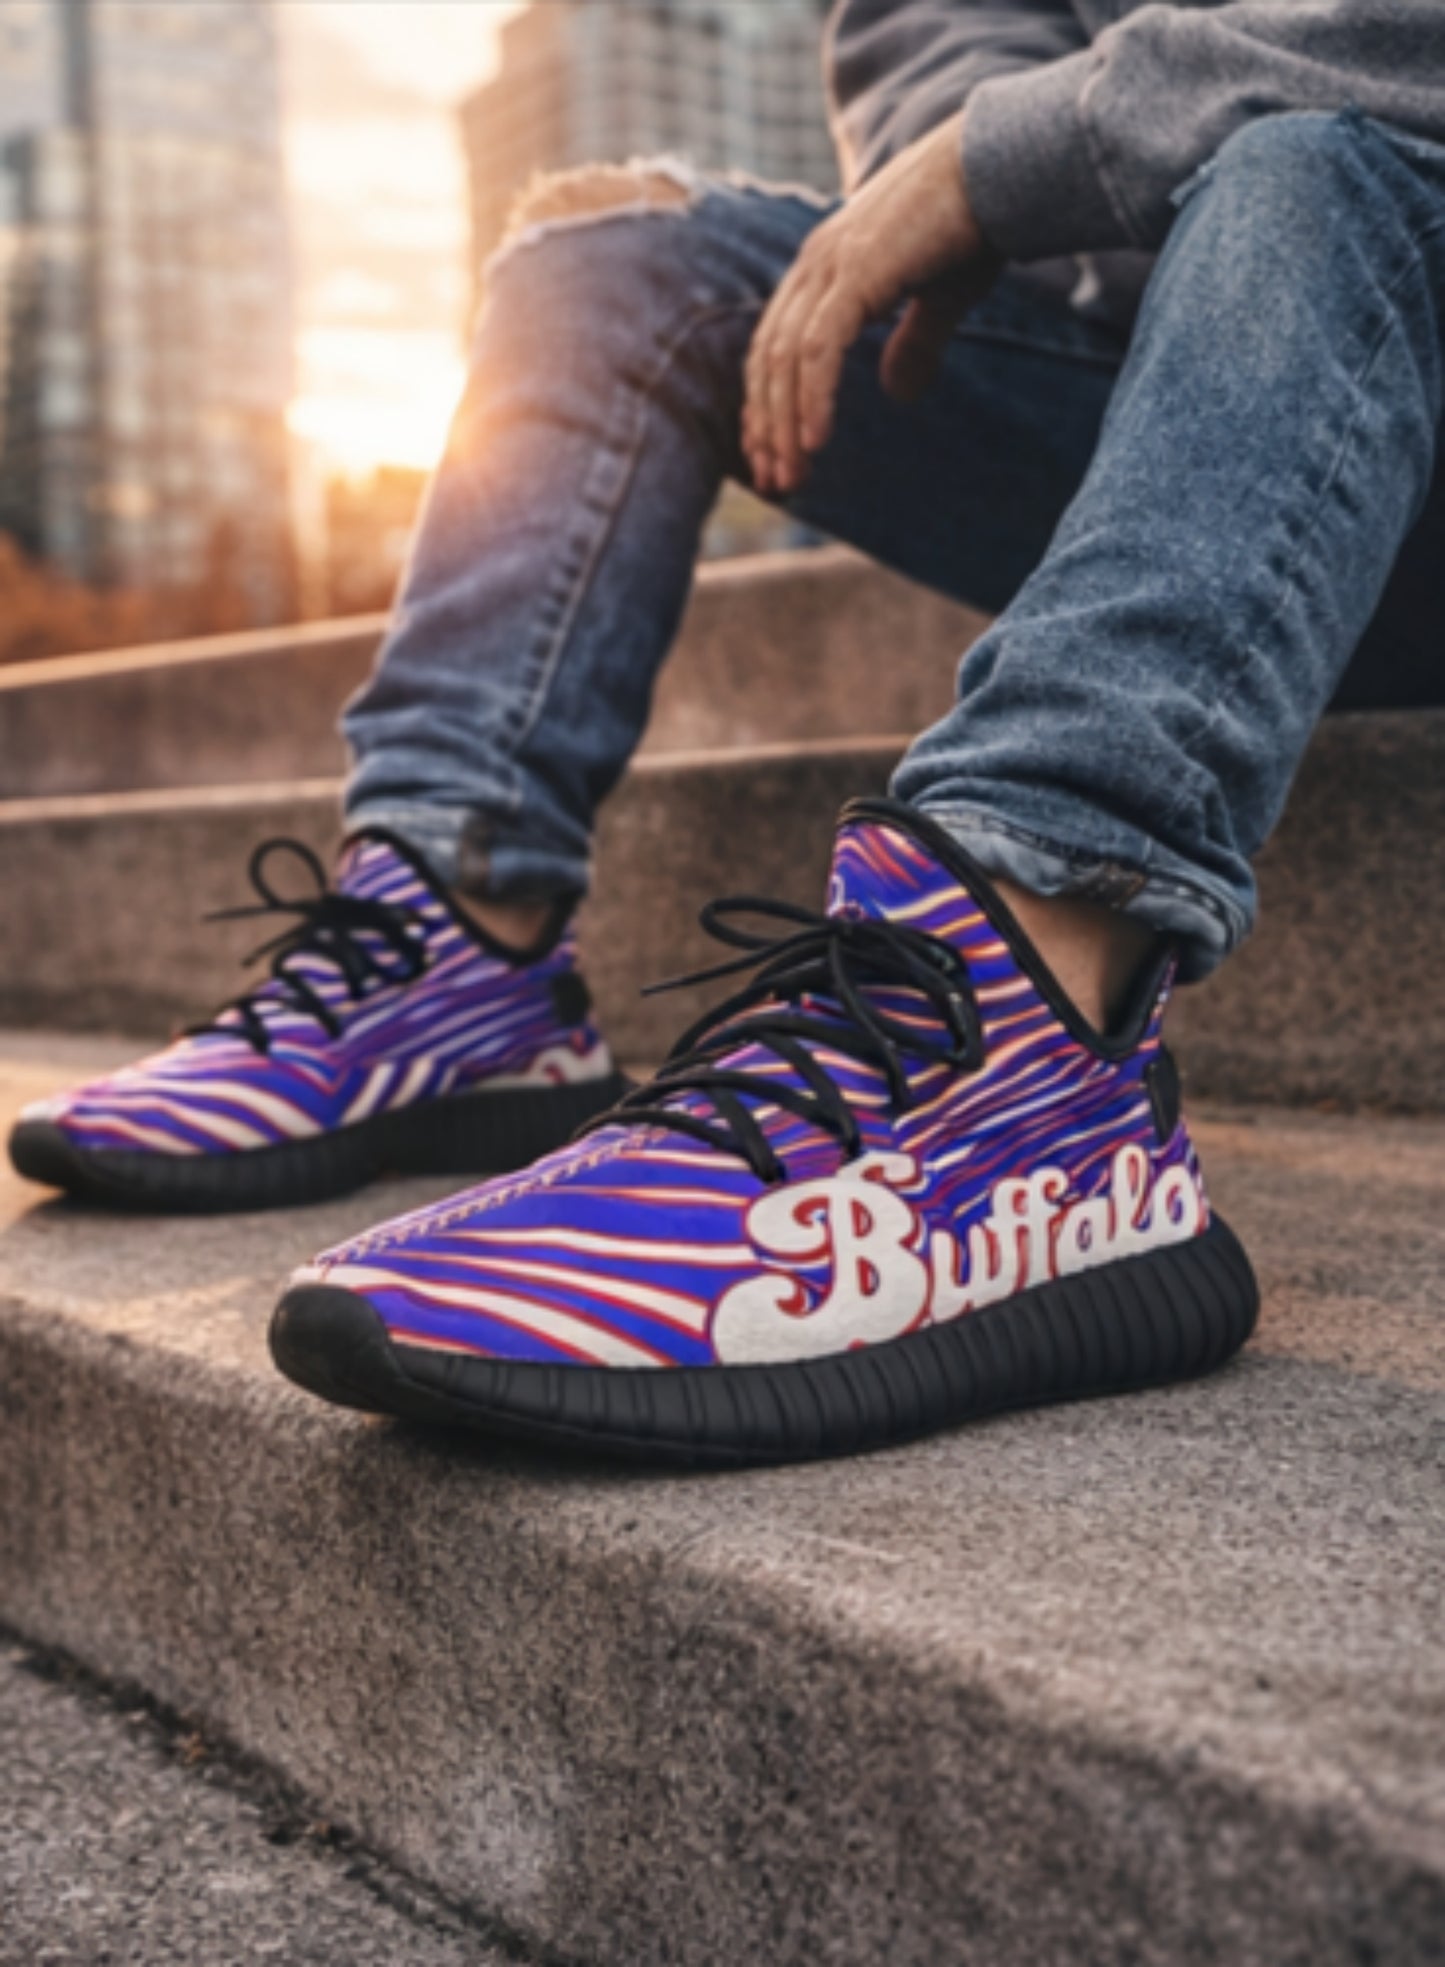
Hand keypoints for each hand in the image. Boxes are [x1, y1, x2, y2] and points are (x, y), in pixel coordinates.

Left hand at [743, 108, 1002, 495]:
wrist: (1006, 166)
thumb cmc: (978, 223)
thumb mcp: (940, 299)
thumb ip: (914, 344)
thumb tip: (898, 395)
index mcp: (827, 267)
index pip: (776, 345)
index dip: (769, 403)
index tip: (772, 456)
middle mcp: (817, 263)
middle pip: (769, 359)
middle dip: (767, 427)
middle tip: (774, 483)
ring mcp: (832, 265)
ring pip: (786, 361)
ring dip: (784, 425)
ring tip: (791, 476)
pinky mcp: (857, 273)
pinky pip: (818, 349)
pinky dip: (812, 398)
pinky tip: (815, 442)